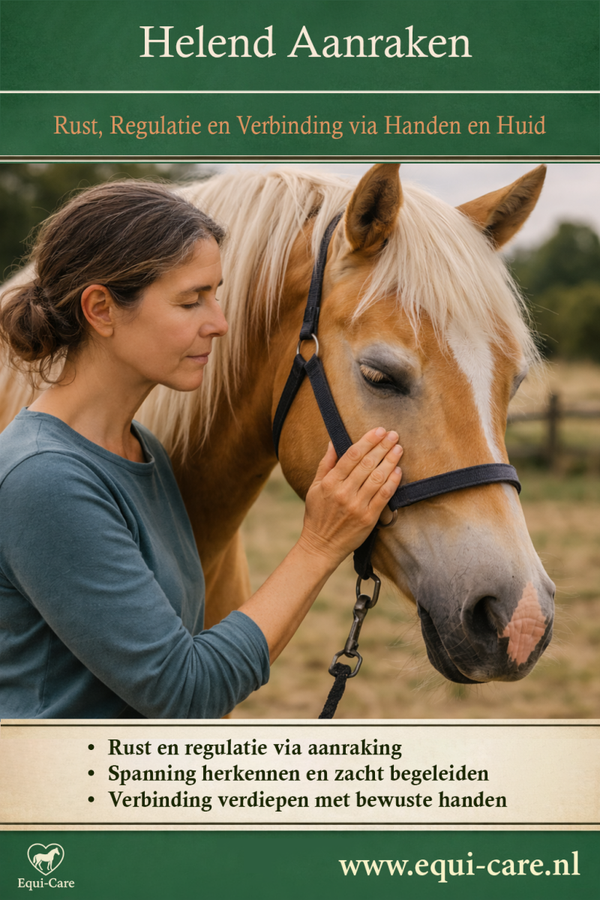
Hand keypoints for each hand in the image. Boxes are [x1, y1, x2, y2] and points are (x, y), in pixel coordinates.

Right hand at [298, 427, 402, 567]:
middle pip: (367, 464)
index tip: (379, 431)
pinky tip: (398, 471)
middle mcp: (344, 492)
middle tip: (393, 435)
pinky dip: (392, 482)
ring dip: (390, 461)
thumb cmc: (317, 515)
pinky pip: (383, 496)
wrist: (321, 546)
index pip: (351, 456)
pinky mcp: (368, 518)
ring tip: (398, 448)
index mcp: (330, 483)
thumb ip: (325, 464)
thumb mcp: (314, 488)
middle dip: (382, 447)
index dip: (367, 441)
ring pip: (377, 478)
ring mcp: (357, 506)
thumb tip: (333, 442)